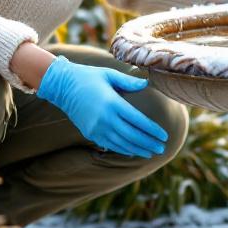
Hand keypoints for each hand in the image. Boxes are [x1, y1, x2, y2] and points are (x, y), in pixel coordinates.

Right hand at [35, 57, 166, 157]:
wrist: (62, 86)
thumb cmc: (89, 77)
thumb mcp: (109, 75)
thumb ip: (129, 82)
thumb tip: (146, 84)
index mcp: (113, 103)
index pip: (138, 121)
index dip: (152, 130)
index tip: (164, 136)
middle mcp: (105, 119)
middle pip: (132, 136)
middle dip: (149, 143)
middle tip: (162, 148)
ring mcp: (97, 128)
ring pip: (122, 144)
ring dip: (138, 149)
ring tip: (151, 152)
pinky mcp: (90, 133)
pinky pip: (110, 145)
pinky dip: (123, 149)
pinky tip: (134, 151)